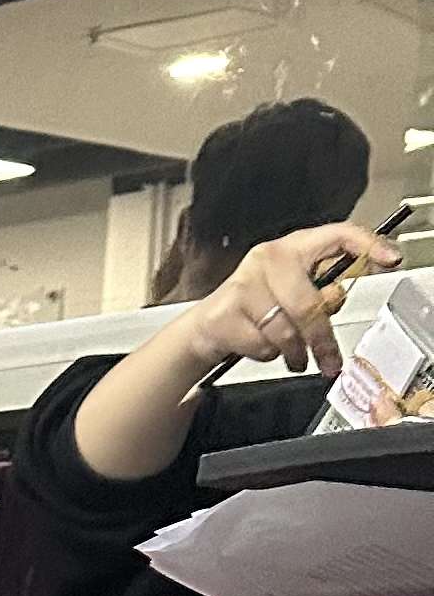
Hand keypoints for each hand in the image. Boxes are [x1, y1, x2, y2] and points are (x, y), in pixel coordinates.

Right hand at [179, 222, 397, 380]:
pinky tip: (258, 346)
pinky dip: (264, 353)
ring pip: (284, 329)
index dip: (367, 245)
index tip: (390, 259)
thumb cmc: (255, 309)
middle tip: (329, 360)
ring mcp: (244, 284)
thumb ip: (320, 293)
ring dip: (293, 352)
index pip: (337, 235)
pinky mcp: (225, 311)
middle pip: (308, 303)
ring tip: (294, 358)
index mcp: (294, 248)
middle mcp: (269, 259)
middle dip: (321, 339)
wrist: (206, 327)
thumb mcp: (293, 294)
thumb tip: (336, 298)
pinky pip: (260, 343)